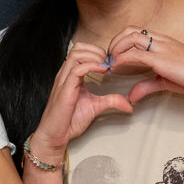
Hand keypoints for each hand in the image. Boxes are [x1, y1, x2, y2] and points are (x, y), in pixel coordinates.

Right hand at [29, 43, 134, 160]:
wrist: (55, 135)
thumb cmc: (69, 120)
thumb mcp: (95, 106)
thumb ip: (110, 101)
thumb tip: (128, 103)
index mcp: (71, 75)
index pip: (82, 51)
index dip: (98, 52)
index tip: (111, 63)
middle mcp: (66, 74)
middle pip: (78, 47)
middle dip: (97, 50)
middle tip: (109, 62)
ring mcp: (64, 80)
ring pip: (76, 54)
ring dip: (95, 56)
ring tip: (106, 65)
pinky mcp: (64, 89)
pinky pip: (77, 69)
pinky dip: (92, 66)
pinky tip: (103, 71)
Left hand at [104, 27, 183, 107]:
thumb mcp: (165, 80)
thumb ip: (146, 85)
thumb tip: (131, 95)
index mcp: (163, 40)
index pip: (135, 31)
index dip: (120, 40)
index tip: (113, 55)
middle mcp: (161, 40)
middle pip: (129, 31)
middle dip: (114, 42)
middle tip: (107, 58)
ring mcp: (162, 47)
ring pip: (130, 37)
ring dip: (116, 48)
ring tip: (110, 62)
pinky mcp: (162, 59)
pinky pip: (136, 54)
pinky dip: (122, 59)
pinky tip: (116, 67)